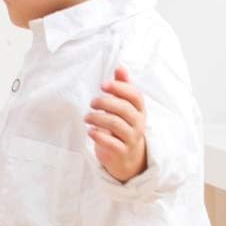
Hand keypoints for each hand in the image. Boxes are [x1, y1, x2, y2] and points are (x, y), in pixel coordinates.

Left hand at [85, 67, 147, 181]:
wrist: (128, 158)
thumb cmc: (123, 127)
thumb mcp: (124, 108)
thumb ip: (122, 88)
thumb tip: (119, 68)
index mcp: (139, 110)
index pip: (135, 96)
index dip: (120, 88)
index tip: (103, 84)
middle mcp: (138, 124)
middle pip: (124, 109)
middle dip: (106, 103)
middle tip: (92, 103)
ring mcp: (131, 138)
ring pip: (116, 124)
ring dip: (97, 118)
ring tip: (87, 117)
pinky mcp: (121, 152)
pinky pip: (111, 142)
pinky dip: (98, 135)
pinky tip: (90, 131)